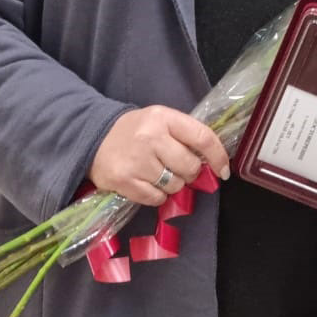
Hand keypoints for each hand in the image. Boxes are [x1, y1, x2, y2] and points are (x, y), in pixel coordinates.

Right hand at [90, 106, 230, 205]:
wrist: (93, 137)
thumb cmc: (135, 130)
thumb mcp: (160, 121)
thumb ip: (184, 135)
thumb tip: (211, 161)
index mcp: (164, 118)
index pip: (202, 137)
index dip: (218, 156)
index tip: (223, 170)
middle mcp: (151, 138)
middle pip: (189, 166)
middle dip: (190, 173)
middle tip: (180, 169)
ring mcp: (137, 161)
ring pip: (174, 185)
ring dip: (173, 185)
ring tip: (160, 174)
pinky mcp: (124, 181)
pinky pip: (156, 199)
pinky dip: (158, 196)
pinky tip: (148, 184)